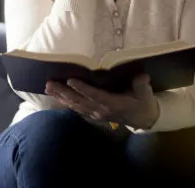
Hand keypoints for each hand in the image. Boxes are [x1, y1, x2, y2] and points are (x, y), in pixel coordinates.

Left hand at [45, 74, 159, 129]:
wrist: (143, 119)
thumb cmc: (143, 103)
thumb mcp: (146, 94)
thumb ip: (142, 85)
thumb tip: (141, 76)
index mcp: (113, 104)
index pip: (95, 95)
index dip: (82, 88)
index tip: (70, 80)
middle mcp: (101, 110)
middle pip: (79, 101)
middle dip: (63, 92)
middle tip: (50, 83)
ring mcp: (96, 114)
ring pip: (75, 105)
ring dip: (61, 97)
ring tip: (48, 87)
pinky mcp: (93, 114)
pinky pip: (77, 108)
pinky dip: (65, 102)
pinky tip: (56, 96)